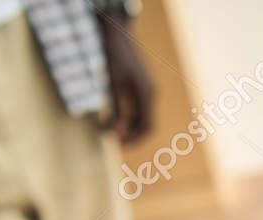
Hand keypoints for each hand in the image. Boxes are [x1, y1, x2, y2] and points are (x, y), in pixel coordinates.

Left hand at [98, 16, 155, 143]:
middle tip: (112, 140)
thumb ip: (115, 109)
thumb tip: (114, 132)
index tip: (116, 143)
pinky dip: (128, 118)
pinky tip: (115, 119)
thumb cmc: (114, 55)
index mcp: (147, 94)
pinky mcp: (141, 87)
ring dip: (129, 127)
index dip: (133, 138)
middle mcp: (151, 94)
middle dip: (131, 135)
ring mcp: (148, 91)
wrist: (118, 34)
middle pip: (146, 125)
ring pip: (142, 118)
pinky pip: (138, 109)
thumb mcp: (112, 83)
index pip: (147, 126)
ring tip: (111, 131)